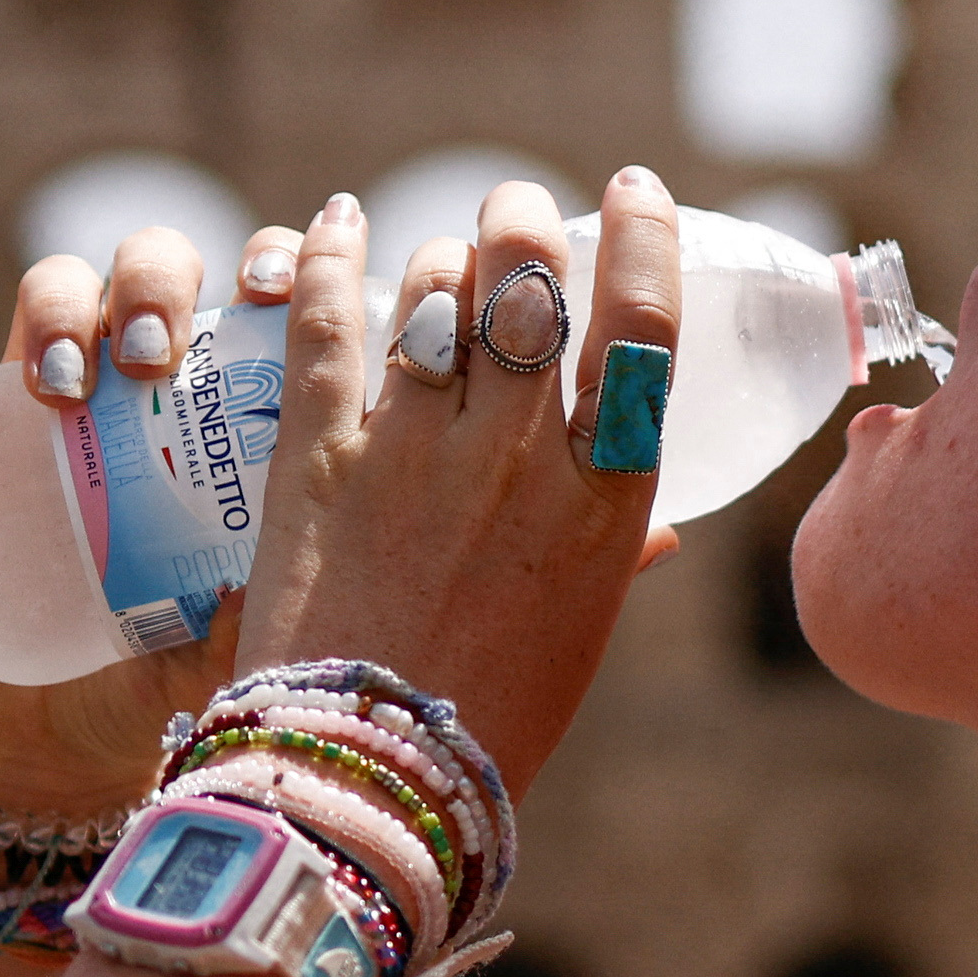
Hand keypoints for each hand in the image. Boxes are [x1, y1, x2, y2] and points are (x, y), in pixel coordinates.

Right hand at [0, 223, 303, 815]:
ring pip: (50, 288)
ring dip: (63, 312)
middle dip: (157, 285)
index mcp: (224, 405)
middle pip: (153, 265)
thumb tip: (283, 574)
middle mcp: (133, 381)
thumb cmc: (159, 680)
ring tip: (71, 389)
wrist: (49, 748)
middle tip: (157, 361)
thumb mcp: (225, 649)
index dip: (271, 261)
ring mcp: (36, 399)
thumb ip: (264, 613)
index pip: (255, 292)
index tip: (275, 291)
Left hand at [231, 171, 680, 791]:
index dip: (643, 239)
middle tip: (514, 214)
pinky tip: (339, 224)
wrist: (369, 784)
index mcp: (603, 502)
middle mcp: (518, 460)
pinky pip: (328, 329)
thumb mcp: (583, 629)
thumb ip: (615, 552)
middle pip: (531, 282)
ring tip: (439, 257)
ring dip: (441, 255)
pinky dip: (334, 262)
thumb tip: (659, 522)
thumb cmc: (494, 719)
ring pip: (436, 294)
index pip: (643, 328)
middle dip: (525, 223)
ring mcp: (415, 454)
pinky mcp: (318, 463)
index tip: (633, 192)